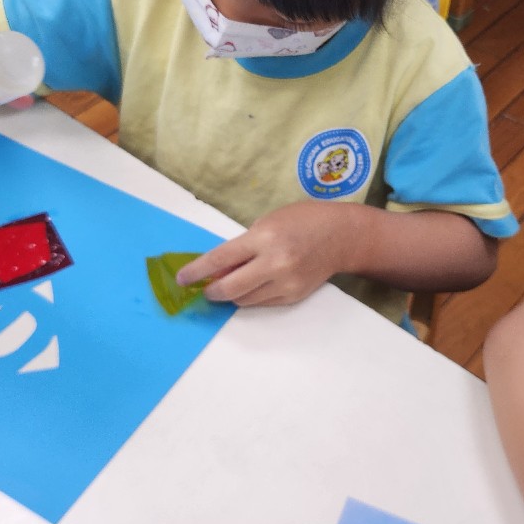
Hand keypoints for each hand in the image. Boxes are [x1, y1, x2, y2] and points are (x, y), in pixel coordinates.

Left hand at [176, 201, 363, 307]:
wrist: (341, 236)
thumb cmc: (301, 221)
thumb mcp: (267, 223)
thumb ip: (243, 246)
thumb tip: (217, 270)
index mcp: (264, 238)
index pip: (221, 259)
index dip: (197, 271)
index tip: (182, 279)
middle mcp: (274, 263)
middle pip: (230, 288)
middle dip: (212, 291)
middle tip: (205, 289)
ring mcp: (285, 283)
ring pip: (244, 300)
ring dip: (230, 294)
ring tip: (229, 283)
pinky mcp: (293, 296)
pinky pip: (261, 303)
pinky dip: (250, 296)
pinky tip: (252, 284)